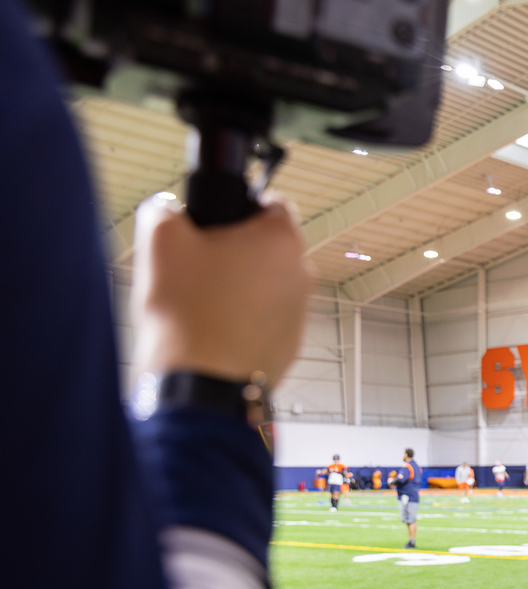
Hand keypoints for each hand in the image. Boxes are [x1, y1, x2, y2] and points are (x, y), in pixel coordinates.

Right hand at [131, 194, 313, 388]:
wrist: (200, 383)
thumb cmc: (187, 313)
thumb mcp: (160, 240)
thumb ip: (166, 209)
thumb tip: (168, 209)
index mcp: (281, 240)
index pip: (270, 202)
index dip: (239, 206)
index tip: (216, 221)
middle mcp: (302, 275)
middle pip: (269, 248)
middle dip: (236, 251)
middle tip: (198, 264)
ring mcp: (300, 314)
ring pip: (267, 286)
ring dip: (240, 287)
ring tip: (201, 303)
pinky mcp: (290, 346)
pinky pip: (265, 321)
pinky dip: (243, 320)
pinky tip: (212, 329)